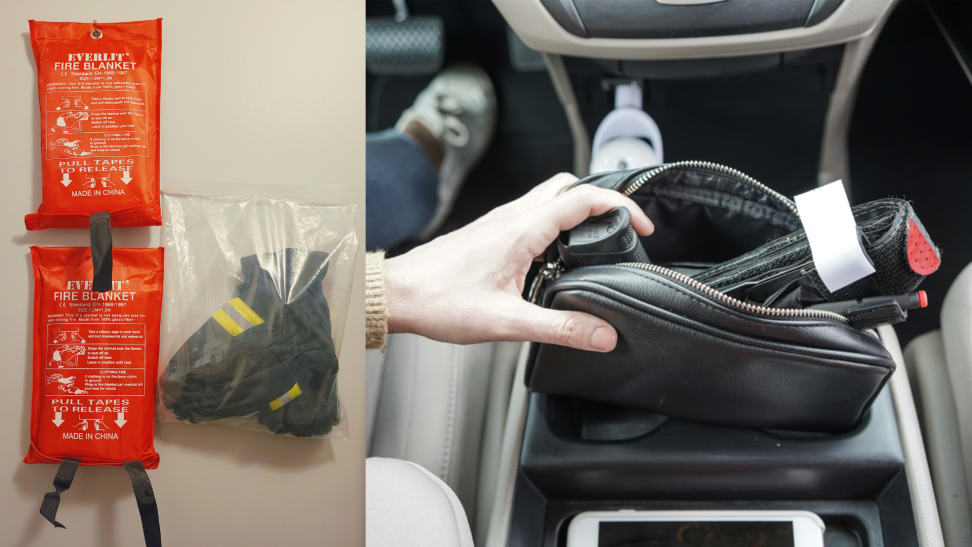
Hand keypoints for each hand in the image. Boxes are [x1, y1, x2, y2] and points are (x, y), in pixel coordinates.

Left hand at [384, 173, 653, 351]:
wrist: (397, 296)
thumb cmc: (439, 301)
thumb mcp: (507, 322)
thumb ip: (560, 327)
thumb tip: (602, 334)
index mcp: (521, 230)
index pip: (584, 199)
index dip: (622, 207)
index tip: (641, 227)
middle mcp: (511, 218)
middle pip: (568, 187)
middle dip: (602, 200)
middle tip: (622, 226)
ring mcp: (498, 222)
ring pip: (548, 198)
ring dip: (577, 210)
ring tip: (595, 241)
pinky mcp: (489, 233)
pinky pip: (531, 215)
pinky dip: (553, 225)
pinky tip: (553, 258)